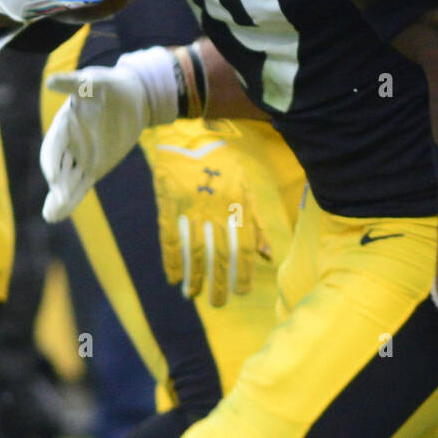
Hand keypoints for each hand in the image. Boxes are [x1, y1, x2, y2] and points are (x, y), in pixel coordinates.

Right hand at [39, 47, 180, 221]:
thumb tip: (51, 81)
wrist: (131, 96)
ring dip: (59, 197)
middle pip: (58, 167)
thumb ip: (75, 84)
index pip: (53, 146)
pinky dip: (71, 199)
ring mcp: (80, 156)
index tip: (53, 177)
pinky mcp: (94, 166)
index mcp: (64, 125)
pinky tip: (57, 215)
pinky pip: (80, 185)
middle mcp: (68, 143)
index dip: (51, 161)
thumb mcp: (94, 81)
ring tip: (51, 216)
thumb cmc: (109, 85)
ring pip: (67, 180)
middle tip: (57, 200)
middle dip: (57, 185)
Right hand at [154, 136, 271, 307]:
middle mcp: (216, 209)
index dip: (242, 272)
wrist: (189, 134)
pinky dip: (170, 260)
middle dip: (219, 281)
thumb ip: (256, 222)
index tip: (241, 292)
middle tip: (218, 303)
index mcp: (237, 205)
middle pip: (218, 253)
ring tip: (193, 296)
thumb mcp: (245, 187)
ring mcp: (191, 207)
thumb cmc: (221, 163)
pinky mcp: (169, 203)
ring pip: (193, 250)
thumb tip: (268, 256)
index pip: (242, 247)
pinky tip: (173, 277)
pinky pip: (169, 238)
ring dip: (194, 276)